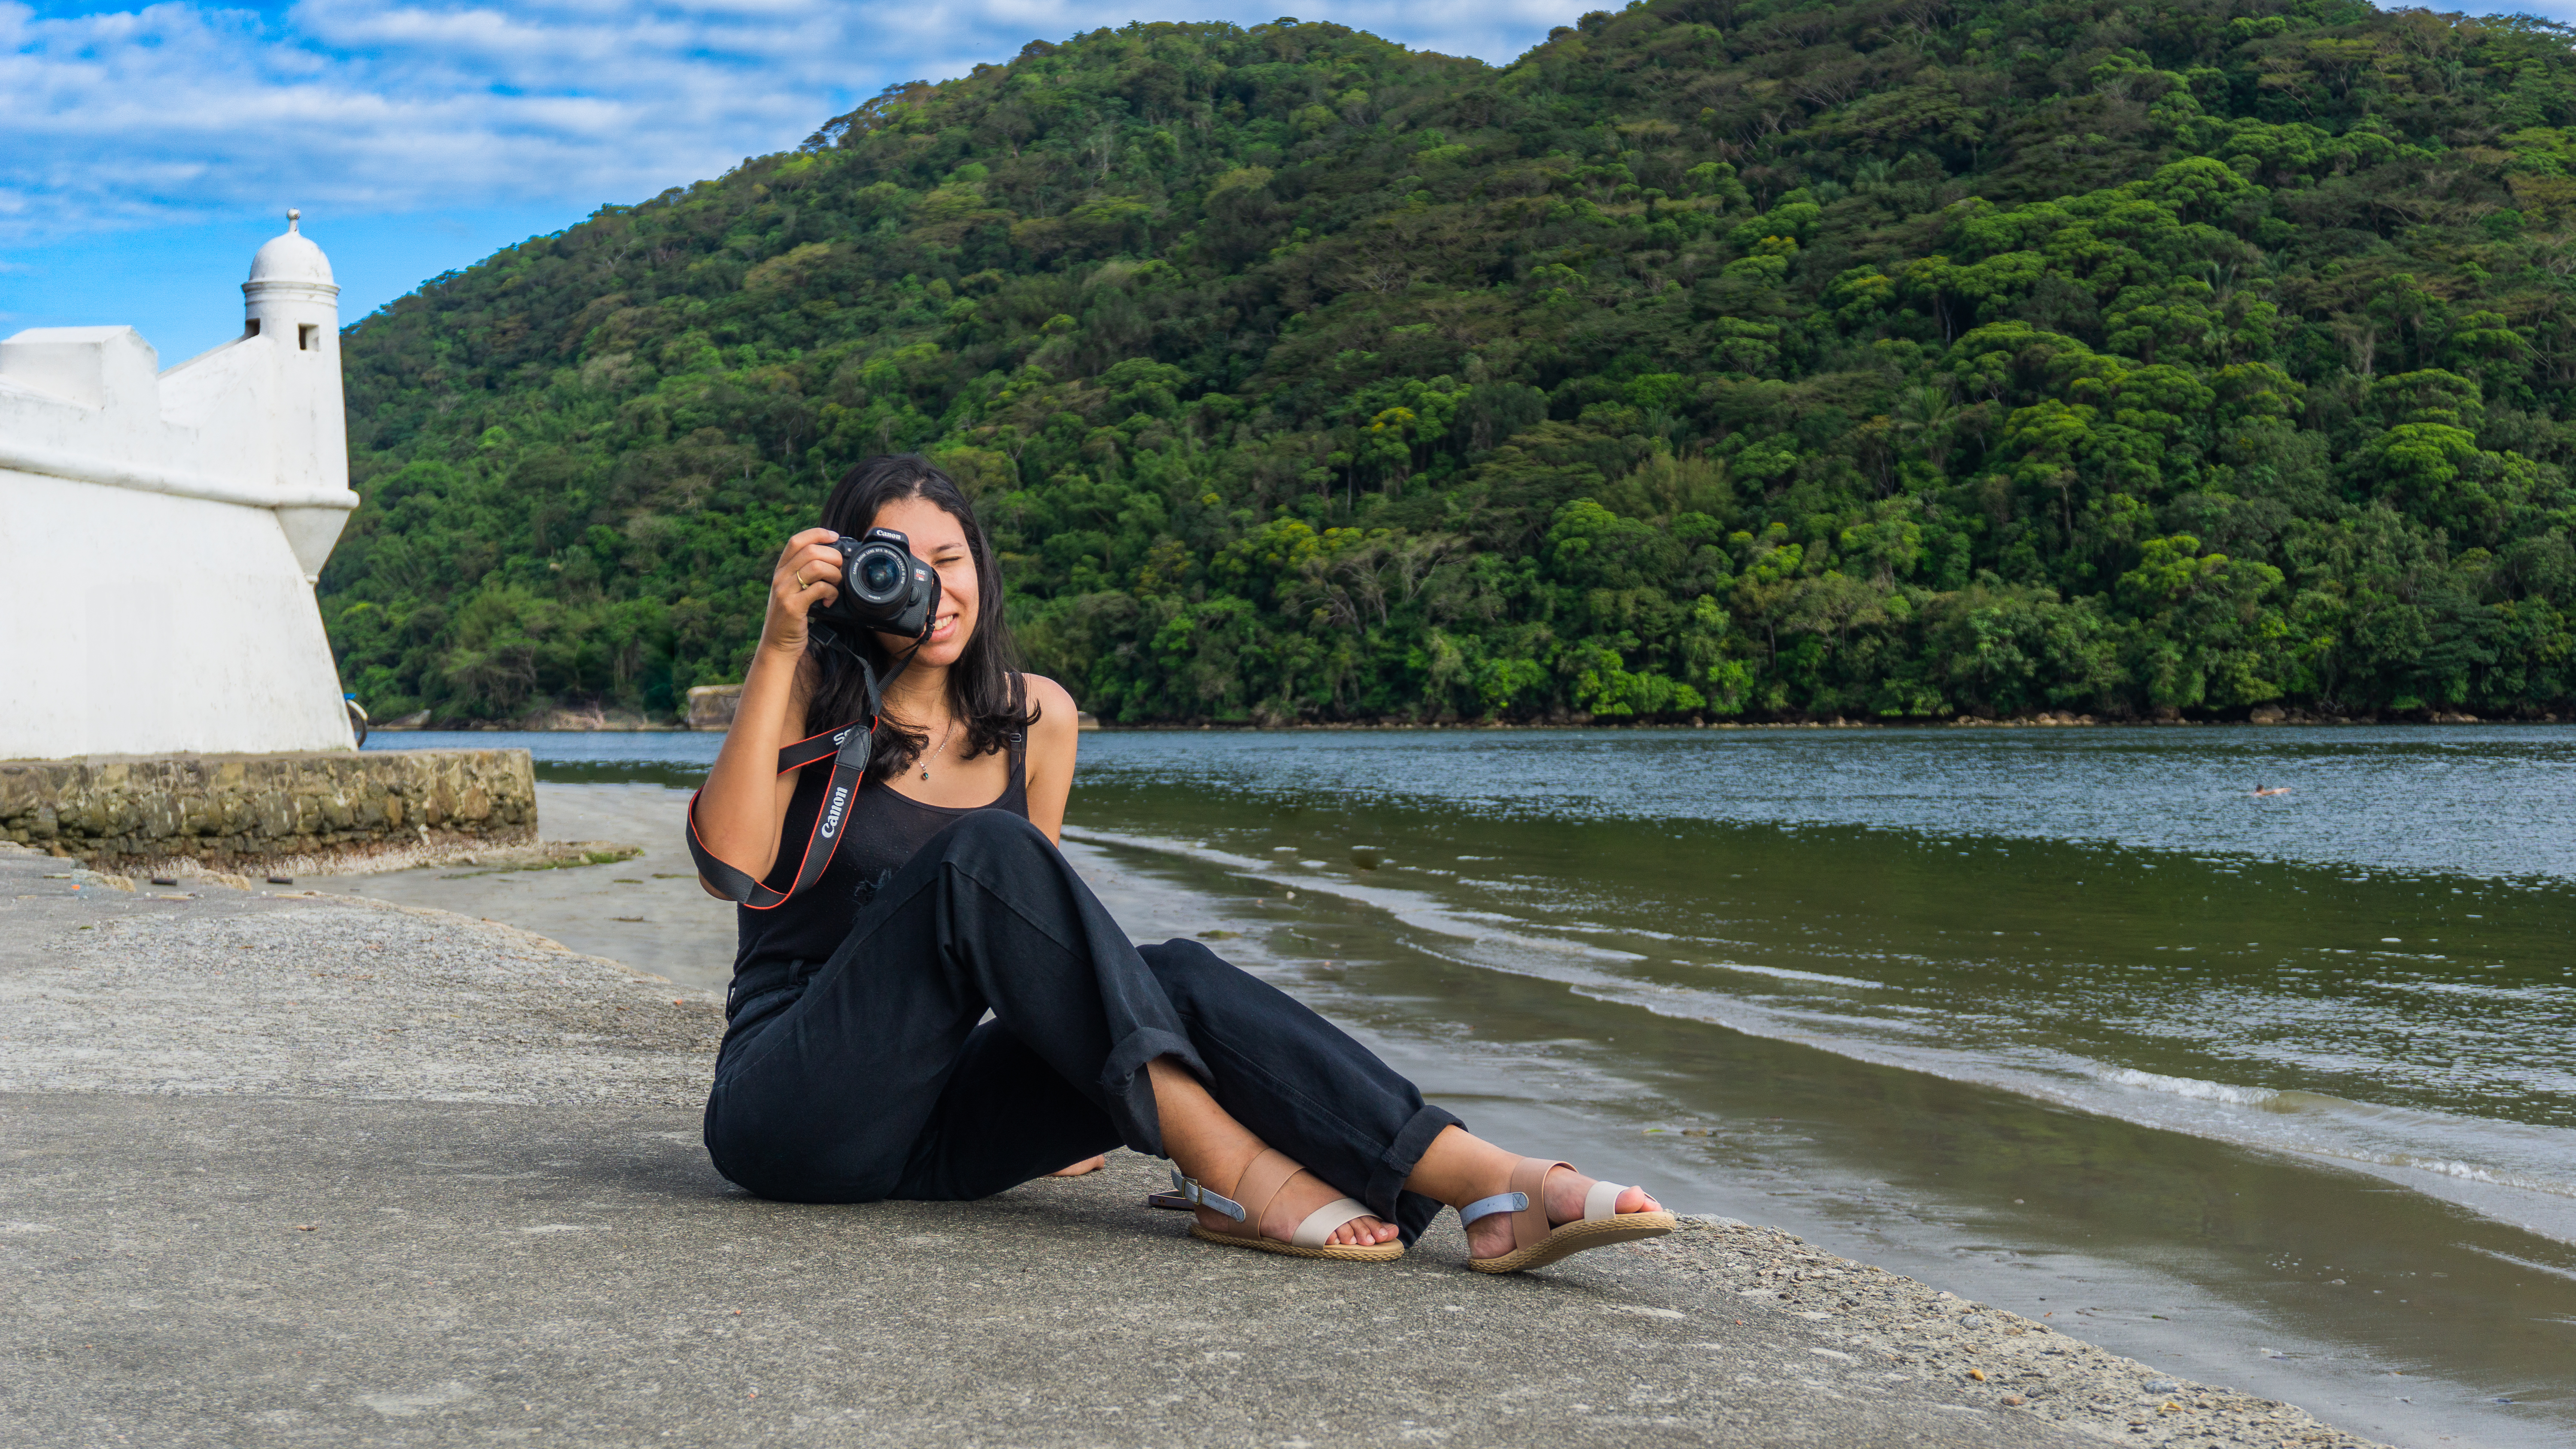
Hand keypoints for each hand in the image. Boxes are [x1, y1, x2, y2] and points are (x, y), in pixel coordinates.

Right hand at [761, 528, 842, 656]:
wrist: (777, 646)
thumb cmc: (791, 619)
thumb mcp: (793, 592)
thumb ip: (804, 576)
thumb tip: (831, 560)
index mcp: (781, 571)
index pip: (796, 541)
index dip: (817, 534)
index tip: (834, 536)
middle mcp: (780, 578)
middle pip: (810, 551)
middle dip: (832, 557)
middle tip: (839, 571)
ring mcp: (785, 591)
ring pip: (816, 566)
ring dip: (834, 574)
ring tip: (835, 586)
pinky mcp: (793, 607)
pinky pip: (819, 589)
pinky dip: (831, 593)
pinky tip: (830, 602)